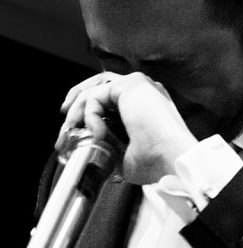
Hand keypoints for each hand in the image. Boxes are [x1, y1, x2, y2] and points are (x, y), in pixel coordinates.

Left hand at [58, 72, 197, 183]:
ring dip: (77, 108)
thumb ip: (107, 143)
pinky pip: (96, 96)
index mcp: (146, 106)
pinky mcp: (132, 85)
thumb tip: (87, 144)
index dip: (87, 112)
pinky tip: (97, 133)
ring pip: (95, 86)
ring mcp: (140, 86)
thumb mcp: (124, 154)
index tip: (73, 132)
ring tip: (72, 129)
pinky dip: (89, 115)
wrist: (171, 160)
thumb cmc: (157, 162)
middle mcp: (145, 92)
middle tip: (66, 127)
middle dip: (76, 105)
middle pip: (100, 85)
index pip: (110, 98)